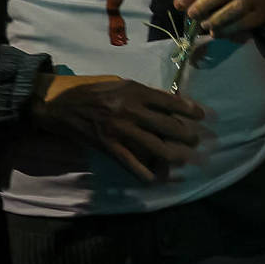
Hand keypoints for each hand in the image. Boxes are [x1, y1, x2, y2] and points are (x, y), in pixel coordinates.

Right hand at [31, 74, 205, 181]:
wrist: (62, 108)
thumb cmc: (95, 92)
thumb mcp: (121, 84)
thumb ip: (145, 94)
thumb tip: (171, 103)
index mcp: (135, 93)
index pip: (170, 102)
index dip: (190, 110)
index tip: (202, 116)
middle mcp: (131, 111)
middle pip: (168, 126)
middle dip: (187, 136)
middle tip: (196, 141)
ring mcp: (120, 131)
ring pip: (155, 147)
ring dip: (174, 155)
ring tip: (185, 158)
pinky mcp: (109, 147)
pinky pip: (131, 162)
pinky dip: (144, 173)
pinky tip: (155, 178)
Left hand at [172, 0, 264, 36]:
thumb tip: (178, 3)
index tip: (181, 2)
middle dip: (204, 4)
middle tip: (192, 14)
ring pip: (234, 8)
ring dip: (215, 19)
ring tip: (205, 24)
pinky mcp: (260, 13)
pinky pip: (242, 23)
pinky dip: (226, 30)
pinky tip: (216, 32)